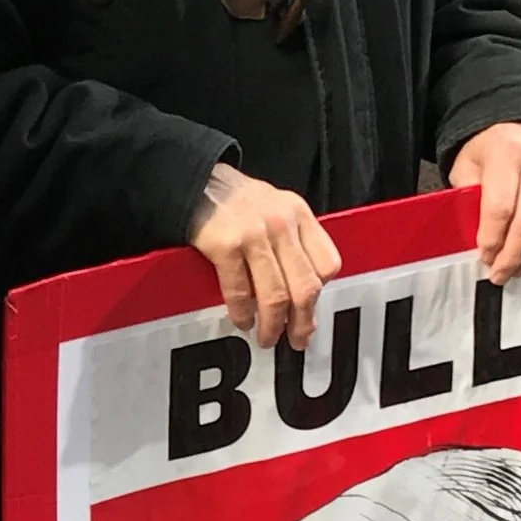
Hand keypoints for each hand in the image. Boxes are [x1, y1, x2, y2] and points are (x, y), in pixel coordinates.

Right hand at [184, 162, 341, 346]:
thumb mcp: (275, 206)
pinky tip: (242, 321)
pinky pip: (240, 290)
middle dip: (303, 321)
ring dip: (273, 325)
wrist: (193, 180)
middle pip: (306, 285)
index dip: (320, 293)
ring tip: (266, 338)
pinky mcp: (225, 245)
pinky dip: (242, 312)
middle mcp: (282, 223)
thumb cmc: (233, 199)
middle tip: (297, 340)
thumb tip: (300, 288)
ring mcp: (254, 234)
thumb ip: (292, 239)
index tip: (309, 311)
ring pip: (276, 294)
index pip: (328, 263)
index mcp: (299, 213)